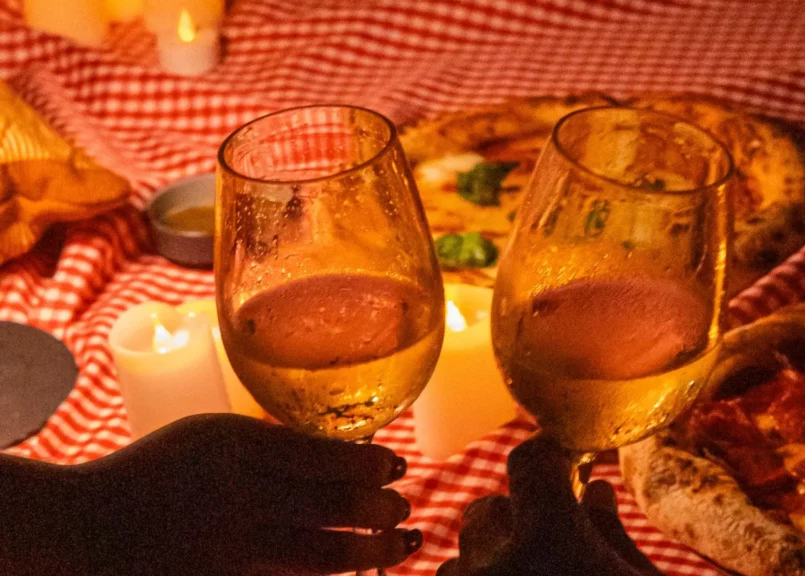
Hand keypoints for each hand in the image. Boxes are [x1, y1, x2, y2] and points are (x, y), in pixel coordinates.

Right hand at [0, 414, 420, 574]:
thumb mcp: (210, 435)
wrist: (88, 529)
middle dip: (383, 508)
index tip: (394, 466)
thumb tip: (342, 452)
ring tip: (404, 542)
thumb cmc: (155, 472)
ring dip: (374, 549)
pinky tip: (357, 571)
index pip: (327, 456)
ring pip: (325, 555)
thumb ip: (271, 441)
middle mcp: (239, 497)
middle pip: (336, 506)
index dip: (373, 465)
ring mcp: (232, 550)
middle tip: (405, 505)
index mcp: (236, 447)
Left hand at [437, 438, 661, 575]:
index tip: (563, 460)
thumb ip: (609, 530)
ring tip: (532, 572)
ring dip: (493, 557)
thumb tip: (595, 492)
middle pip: (488, 510)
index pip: (529, 461)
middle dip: (517, 514)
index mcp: (550, 537)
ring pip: (465, 555)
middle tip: (553, 536)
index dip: (548, 455)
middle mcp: (497, 564)